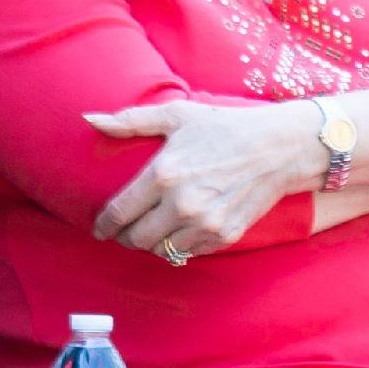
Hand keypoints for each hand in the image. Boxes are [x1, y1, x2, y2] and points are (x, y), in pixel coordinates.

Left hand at [87, 97, 307, 262]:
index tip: (100, 227)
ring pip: (161, 250)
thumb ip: (130, 121)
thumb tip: (89, 118)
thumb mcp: (177, 115)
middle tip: (124, 231)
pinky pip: (189, 252)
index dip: (103, 225)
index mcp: (163, 174)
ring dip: (152, 244)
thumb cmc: (225, 127)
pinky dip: (179, 246)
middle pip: (136, 238)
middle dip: (125, 237)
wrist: (279, 148)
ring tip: (151, 231)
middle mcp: (181, 204)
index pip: (118, 213)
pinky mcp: (224, 235)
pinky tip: (179, 231)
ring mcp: (204, 223)